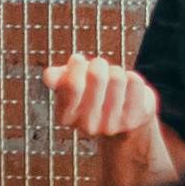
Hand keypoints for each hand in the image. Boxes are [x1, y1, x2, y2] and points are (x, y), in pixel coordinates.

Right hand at [37, 55, 159, 147]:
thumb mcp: (72, 86)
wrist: (123, 119)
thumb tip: (49, 75)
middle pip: (96, 76)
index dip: (77, 65)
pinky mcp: (133, 119)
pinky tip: (128, 89)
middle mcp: (88, 126)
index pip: (71, 85)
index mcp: (66, 117)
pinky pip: (134, 82)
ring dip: (116, 71)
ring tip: (114, 80)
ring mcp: (112, 125)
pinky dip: (132, 78)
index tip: (79, 59)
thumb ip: (58, 79)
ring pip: (117, 77)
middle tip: (100, 67)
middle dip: (99, 64)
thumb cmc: (93, 94)